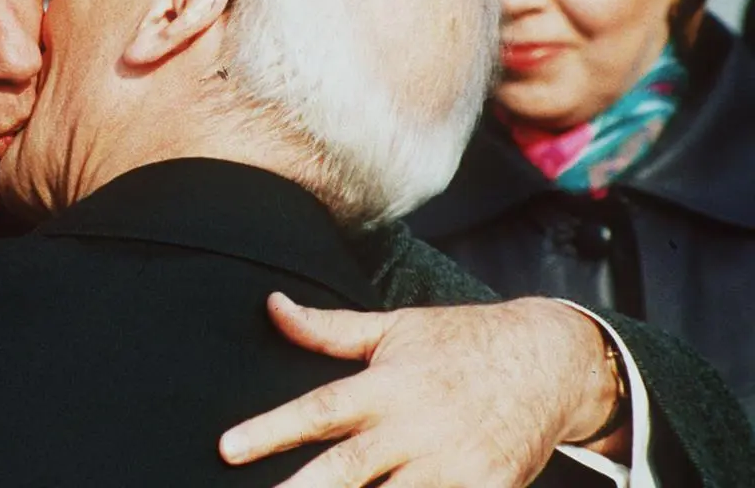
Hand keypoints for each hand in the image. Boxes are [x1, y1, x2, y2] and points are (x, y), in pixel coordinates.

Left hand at [219, 293, 621, 486]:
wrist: (550, 363)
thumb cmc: (462, 341)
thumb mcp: (395, 327)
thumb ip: (330, 328)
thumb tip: (273, 305)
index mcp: (389, 386)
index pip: (320, 410)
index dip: (272, 430)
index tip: (227, 448)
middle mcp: (416, 431)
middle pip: (347, 472)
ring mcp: (452, 469)